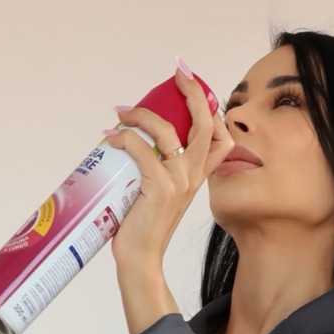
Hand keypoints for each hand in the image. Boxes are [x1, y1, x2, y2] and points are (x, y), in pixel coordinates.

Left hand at [105, 64, 233, 269]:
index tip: (192, 88)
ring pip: (168, 131)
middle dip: (193, 93)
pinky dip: (126, 137)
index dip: (212, 110)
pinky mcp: (159, 187)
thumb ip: (157, 171)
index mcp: (196, 177)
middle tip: (177, 74)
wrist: (141, 258)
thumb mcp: (159, 194)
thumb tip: (132, 143)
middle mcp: (193, 176)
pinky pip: (142, 150)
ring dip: (144, 115)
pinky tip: (114, 137)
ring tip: (124, 113)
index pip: (220, 137)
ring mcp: (179, 181)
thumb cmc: (143, 227)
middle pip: (204, 124)